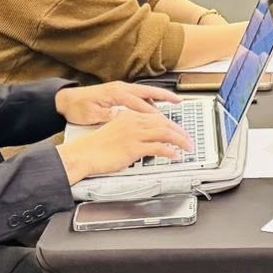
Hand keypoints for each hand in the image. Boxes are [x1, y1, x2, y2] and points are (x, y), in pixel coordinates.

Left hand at [56, 81, 180, 125]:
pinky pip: (138, 94)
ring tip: (172, 103)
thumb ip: (109, 116)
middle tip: (178, 101)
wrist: (65, 99)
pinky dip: (149, 99)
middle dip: (164, 96)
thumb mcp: (91, 115)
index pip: (139, 103)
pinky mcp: (118, 92)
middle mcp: (120, 88)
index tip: (163, 120)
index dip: (152, 112)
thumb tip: (122, 117)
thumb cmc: (77, 107)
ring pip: (144, 92)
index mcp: (115, 93)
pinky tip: (154, 106)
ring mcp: (120, 89)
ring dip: (158, 96)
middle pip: (147, 91)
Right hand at [58, 109, 194, 179]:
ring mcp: (134, 134)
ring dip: (180, 140)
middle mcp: (134, 122)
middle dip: (180, 131)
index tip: (179, 130)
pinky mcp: (134, 147)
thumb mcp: (115, 132)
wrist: (83, 154)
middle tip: (189, 139)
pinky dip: (170, 152)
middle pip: (164, 123)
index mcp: (129, 116)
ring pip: (165, 133)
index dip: (171, 124)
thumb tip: (143, 139)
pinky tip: (176, 156)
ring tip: (188, 147)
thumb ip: (130, 132)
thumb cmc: (95, 147)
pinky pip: (158, 148)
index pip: (156, 117)